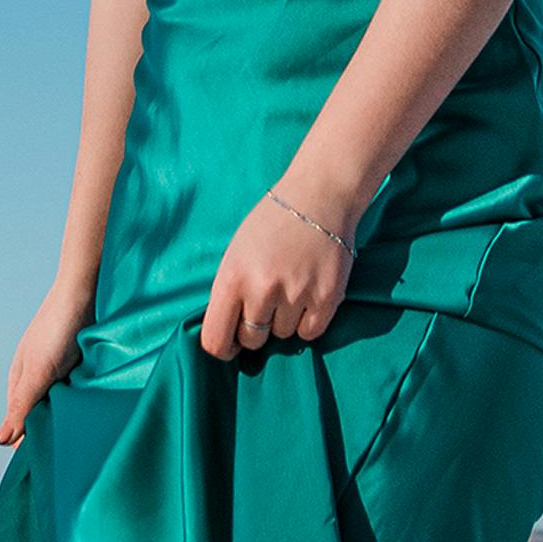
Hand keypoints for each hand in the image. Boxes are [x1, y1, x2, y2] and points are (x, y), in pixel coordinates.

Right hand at [0, 281, 89, 445]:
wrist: (87, 289)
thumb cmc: (59, 329)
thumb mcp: (38, 373)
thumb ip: (20, 408)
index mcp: (20, 379)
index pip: (20, 423)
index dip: (30, 443)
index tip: (46, 466)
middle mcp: (38, 375)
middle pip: (41, 414)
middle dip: (51, 430)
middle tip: (68, 450)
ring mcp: (60, 367)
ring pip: (61, 403)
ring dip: (69, 415)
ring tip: (82, 430)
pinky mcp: (80, 361)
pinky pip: (79, 390)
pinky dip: (84, 400)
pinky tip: (93, 407)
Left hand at [199, 188, 353, 361]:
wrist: (319, 195)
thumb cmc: (272, 222)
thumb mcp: (237, 250)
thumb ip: (229, 291)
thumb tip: (226, 334)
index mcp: (233, 276)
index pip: (215, 340)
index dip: (223, 346)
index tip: (230, 341)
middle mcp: (261, 289)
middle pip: (251, 340)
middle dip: (256, 328)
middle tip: (266, 300)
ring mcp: (295, 294)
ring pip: (282, 335)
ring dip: (285, 319)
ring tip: (291, 285)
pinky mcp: (327, 298)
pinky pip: (310, 332)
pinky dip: (309, 320)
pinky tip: (309, 293)